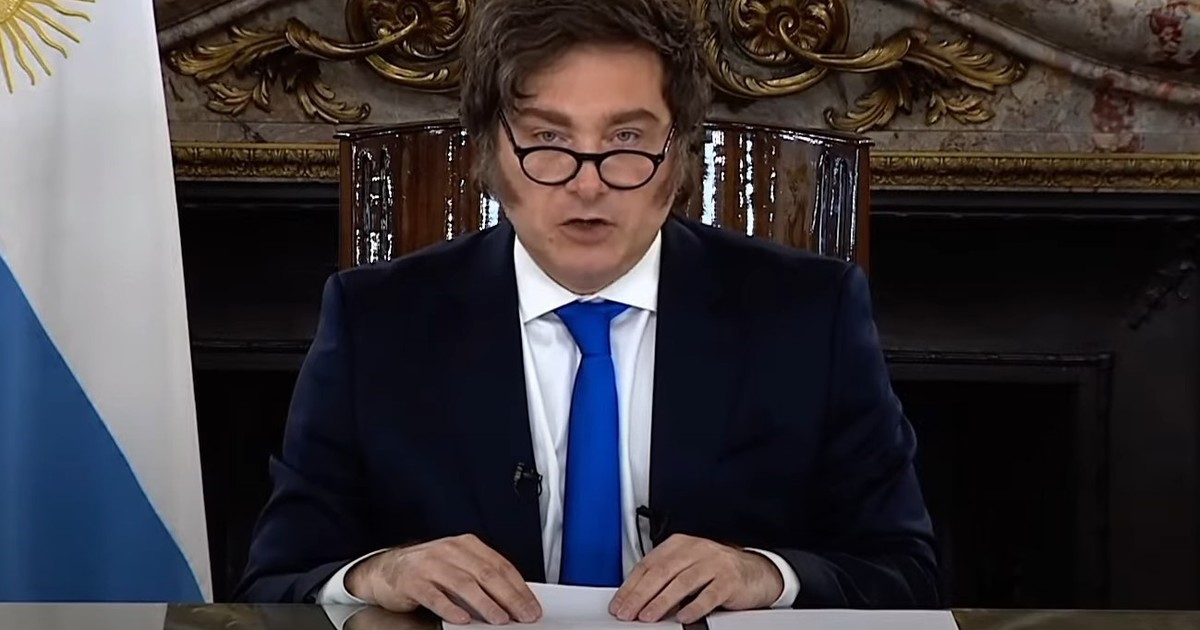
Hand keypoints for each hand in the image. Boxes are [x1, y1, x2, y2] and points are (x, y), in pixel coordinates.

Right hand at [345, 534, 542, 624]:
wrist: (386, 570)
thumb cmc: (427, 570)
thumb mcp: (457, 566)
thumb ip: (482, 578)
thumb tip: (513, 600)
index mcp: (466, 545)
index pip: (500, 565)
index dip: (519, 587)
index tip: (531, 605)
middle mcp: (450, 551)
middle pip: (486, 574)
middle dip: (509, 597)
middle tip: (523, 615)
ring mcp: (431, 564)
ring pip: (464, 584)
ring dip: (485, 604)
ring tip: (499, 619)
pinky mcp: (413, 581)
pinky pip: (435, 596)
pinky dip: (450, 608)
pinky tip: (462, 619)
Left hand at [608, 534, 783, 624]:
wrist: (756, 572)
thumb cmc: (716, 571)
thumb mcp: (687, 568)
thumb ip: (664, 579)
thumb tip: (636, 599)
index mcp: (680, 545)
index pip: (649, 564)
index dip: (631, 585)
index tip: (619, 603)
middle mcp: (696, 550)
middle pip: (662, 571)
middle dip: (641, 594)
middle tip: (629, 612)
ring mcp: (714, 563)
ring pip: (683, 582)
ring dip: (662, 601)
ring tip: (649, 616)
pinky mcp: (730, 579)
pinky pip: (710, 594)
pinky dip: (695, 606)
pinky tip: (683, 617)